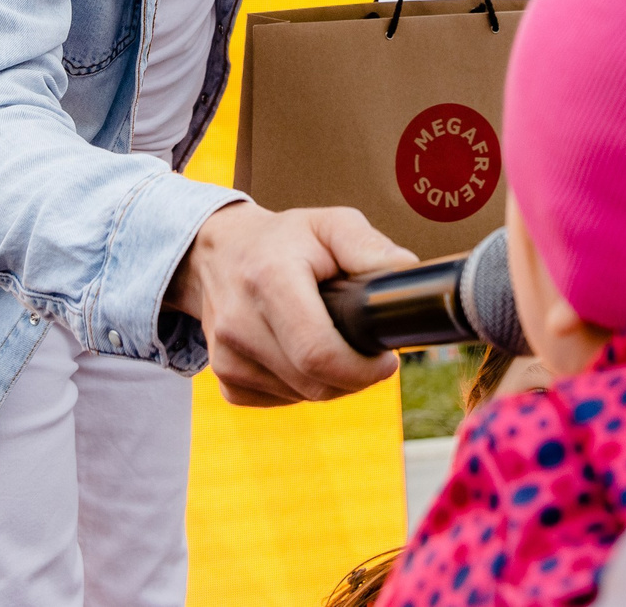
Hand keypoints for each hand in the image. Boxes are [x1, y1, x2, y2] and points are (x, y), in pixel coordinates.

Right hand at [164, 202, 416, 405]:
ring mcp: (226, 355)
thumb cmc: (286, 239)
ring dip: (330, 381)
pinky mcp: (224, 377)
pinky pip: (279, 401)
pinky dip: (302, 386)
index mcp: (269, 279)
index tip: (386, 360)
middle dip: (355, 376)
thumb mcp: (329, 224)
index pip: (317, 352)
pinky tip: (303, 354)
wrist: (219, 253)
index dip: (361, 368)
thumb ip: (368, 246)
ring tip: (335, 342)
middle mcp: (239, 322)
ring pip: (300, 396)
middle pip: (314, 382)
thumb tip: (406, 272)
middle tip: (370, 353)